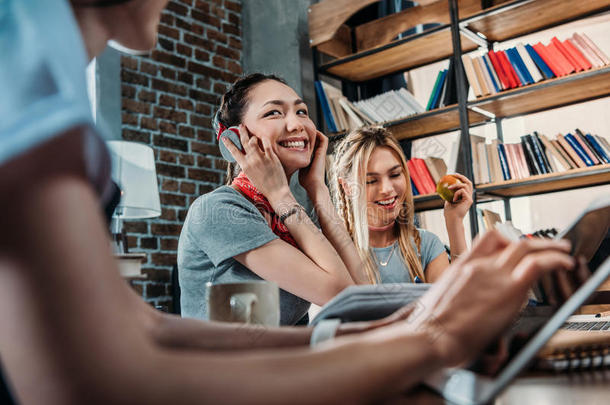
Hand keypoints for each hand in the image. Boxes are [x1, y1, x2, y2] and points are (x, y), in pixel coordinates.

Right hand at [222, 125, 290, 203]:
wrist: (276, 191)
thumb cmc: (263, 186)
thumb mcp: (250, 176)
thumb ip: (247, 165)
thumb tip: (244, 157)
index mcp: (245, 166)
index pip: (233, 151)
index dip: (228, 143)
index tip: (225, 137)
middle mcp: (251, 160)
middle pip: (244, 142)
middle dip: (241, 132)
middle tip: (241, 126)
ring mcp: (261, 158)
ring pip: (254, 141)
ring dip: (253, 136)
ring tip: (253, 135)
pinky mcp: (271, 157)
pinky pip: (266, 143)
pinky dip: (264, 139)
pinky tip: (263, 137)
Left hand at [299, 130, 328, 192]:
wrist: (313, 185)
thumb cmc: (305, 180)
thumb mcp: (298, 168)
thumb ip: (295, 163)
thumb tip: (285, 161)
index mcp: (313, 157)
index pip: (310, 145)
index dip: (305, 139)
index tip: (297, 134)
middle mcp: (318, 154)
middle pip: (315, 140)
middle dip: (309, 133)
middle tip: (302, 127)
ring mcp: (321, 153)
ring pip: (320, 138)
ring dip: (315, 132)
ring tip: (306, 127)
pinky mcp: (322, 152)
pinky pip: (324, 139)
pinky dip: (319, 134)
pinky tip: (311, 131)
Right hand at [401, 231, 573, 366]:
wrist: (431, 334)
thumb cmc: (432, 327)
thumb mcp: (443, 300)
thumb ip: (461, 293)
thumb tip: (471, 302)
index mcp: (462, 265)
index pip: (488, 240)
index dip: (507, 239)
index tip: (517, 245)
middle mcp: (479, 264)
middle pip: (510, 241)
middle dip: (532, 241)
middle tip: (546, 244)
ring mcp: (494, 273)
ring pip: (526, 247)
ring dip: (548, 246)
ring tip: (562, 250)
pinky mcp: (509, 288)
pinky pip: (538, 264)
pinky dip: (555, 260)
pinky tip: (565, 262)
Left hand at [443, 173, 472, 221]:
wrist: (452, 219)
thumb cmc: (449, 212)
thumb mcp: (448, 201)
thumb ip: (449, 195)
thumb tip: (444, 187)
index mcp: (464, 197)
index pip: (465, 185)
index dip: (461, 179)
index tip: (454, 175)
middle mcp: (469, 197)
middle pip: (468, 183)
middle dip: (462, 177)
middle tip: (454, 174)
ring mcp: (470, 198)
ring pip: (465, 186)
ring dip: (456, 185)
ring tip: (449, 188)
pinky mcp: (469, 200)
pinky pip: (462, 191)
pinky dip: (456, 193)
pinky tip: (453, 199)